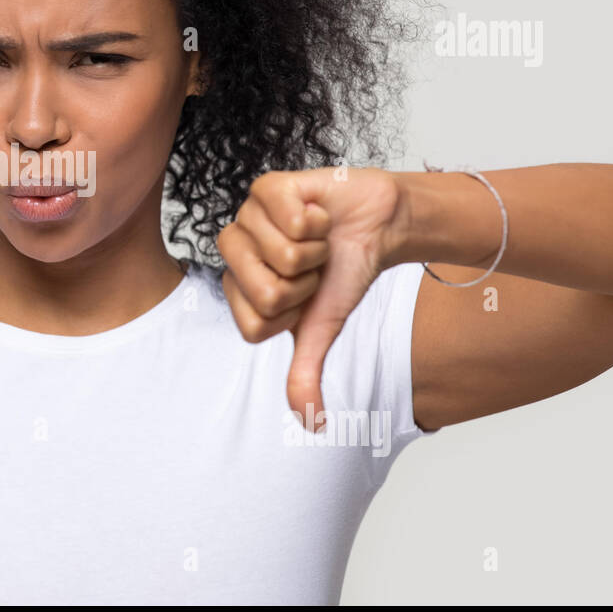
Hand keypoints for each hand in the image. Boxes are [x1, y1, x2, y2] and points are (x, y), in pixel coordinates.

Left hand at [216, 166, 403, 430]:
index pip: (253, 322)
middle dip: (306, 282)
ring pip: (282, 254)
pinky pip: (291, 218)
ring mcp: (247, 217)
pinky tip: (316, 213)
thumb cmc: (342, 272)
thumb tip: (312, 424)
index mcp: (240, 289)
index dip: (292, 312)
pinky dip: (318, 221)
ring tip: (316, 238)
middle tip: (312, 265)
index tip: (304, 295)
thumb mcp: (323, 327)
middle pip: (266, 290)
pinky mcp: (267, 187)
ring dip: (315, 249)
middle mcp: (236, 253)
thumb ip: (306, 373)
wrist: (376, 226)